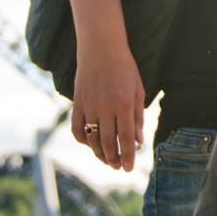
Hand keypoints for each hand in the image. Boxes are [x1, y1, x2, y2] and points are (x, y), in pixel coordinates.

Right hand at [71, 37, 145, 171]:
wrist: (101, 47)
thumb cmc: (124, 67)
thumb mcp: (138, 89)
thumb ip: (138, 117)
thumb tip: (139, 141)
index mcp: (124, 104)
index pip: (126, 138)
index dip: (127, 156)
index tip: (128, 168)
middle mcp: (106, 107)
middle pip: (107, 142)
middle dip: (113, 159)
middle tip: (117, 167)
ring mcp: (89, 105)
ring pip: (92, 139)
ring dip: (99, 153)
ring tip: (106, 159)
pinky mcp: (77, 103)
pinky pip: (77, 128)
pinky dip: (83, 140)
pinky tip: (90, 144)